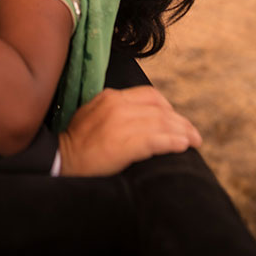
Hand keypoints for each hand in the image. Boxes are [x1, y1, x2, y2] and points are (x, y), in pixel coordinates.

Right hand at [57, 86, 202, 176]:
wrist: (61, 160)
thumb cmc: (78, 142)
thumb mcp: (93, 114)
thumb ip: (116, 109)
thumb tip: (146, 116)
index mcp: (110, 97)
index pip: (151, 96)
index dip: (169, 108)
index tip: (177, 122)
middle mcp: (117, 106)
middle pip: (161, 110)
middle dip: (181, 123)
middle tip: (193, 136)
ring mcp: (121, 125)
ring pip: (163, 124)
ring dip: (183, 134)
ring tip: (193, 142)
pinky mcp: (125, 144)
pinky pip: (158, 141)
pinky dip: (173, 143)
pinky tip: (182, 147)